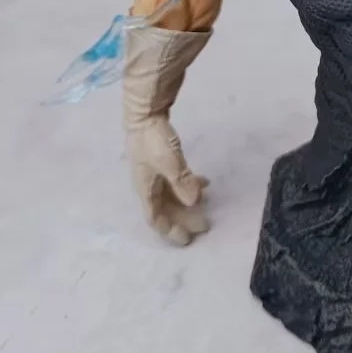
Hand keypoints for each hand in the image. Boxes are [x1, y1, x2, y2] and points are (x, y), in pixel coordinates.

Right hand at [126, 115, 209, 244]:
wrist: (144, 113)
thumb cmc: (153, 139)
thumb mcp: (169, 162)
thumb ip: (182, 182)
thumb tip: (195, 203)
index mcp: (146, 189)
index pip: (156, 218)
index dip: (171, 231)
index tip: (188, 239)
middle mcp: (149, 184)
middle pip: (166, 209)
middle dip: (184, 218)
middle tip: (204, 224)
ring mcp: (155, 172)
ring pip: (172, 194)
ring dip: (188, 201)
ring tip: (206, 204)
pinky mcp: (163, 160)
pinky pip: (177, 179)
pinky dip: (189, 183)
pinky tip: (205, 181)